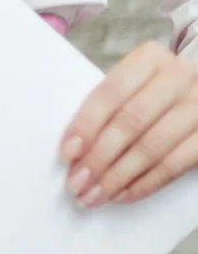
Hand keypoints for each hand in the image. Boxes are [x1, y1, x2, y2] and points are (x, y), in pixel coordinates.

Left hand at [61, 40, 197, 206]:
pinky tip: (122, 194)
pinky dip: (145, 183)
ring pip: (152, 147)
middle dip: (99, 158)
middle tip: (76, 183)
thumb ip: (107, 106)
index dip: (86, 125)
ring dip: (118, 177)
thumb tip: (74, 149)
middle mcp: (179, 77)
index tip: (68, 153)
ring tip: (94, 195)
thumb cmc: (153, 90)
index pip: (110, 93)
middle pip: (130, 123)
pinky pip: (176, 165)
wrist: (197, 91)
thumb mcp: (132, 84)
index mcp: (151, 58)